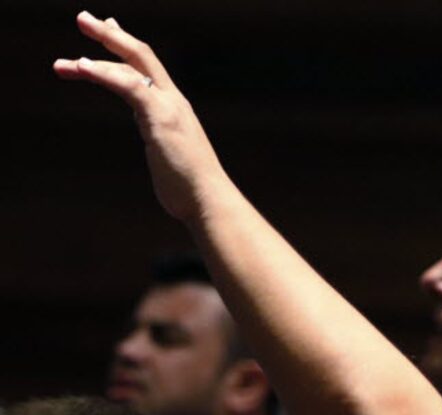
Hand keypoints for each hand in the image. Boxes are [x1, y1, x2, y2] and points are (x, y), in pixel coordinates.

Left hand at [54, 10, 231, 222]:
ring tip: (65, 62)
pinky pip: (129, 86)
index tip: (106, 29)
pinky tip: (82, 66)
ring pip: (129, 69)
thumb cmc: (189, 186)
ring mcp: (168, 107)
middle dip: (110, 35)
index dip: (125, 46)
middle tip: (84, 19)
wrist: (208, 200)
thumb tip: (159, 146)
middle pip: (140, 55)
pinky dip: (104, 73)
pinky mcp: (160, 117)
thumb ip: (161, 140)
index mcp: (173, 107)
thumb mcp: (170, 154)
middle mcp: (172, 101)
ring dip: (94, 60)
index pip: (148, 67)